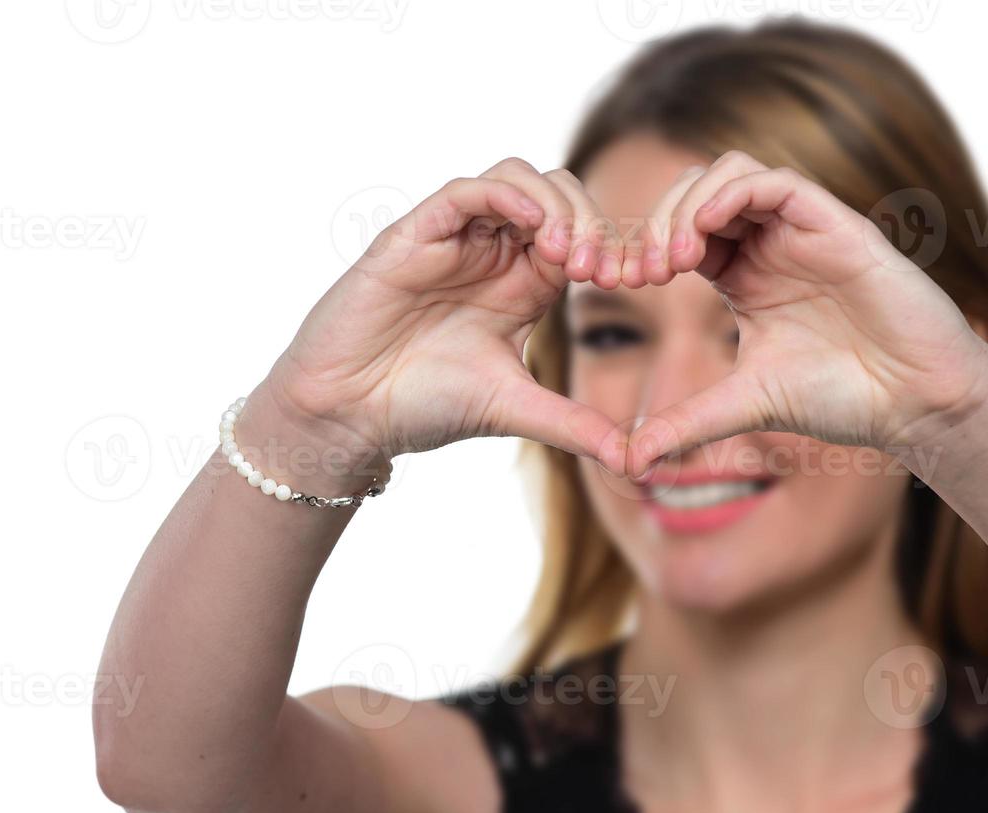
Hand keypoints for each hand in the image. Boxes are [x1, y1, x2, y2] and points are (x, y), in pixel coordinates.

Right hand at [259, 157, 628, 472]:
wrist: (350, 414)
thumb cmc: (423, 406)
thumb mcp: (515, 409)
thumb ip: (575, 425)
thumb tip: (637, 460)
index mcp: (522, 283)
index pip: (583, 234)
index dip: (614, 246)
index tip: (633, 281)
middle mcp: (492, 251)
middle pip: (560, 194)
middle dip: (593, 222)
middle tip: (602, 271)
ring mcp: (454, 237)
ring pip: (518, 178)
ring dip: (555, 205)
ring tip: (568, 254)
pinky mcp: (416, 233)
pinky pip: (467, 190)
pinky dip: (505, 194)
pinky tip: (533, 225)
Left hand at [623, 151, 987, 478]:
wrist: (916, 404)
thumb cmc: (843, 399)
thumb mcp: (744, 407)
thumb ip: (686, 425)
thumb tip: (629, 461)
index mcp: (744, 276)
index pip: (680, 232)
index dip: (642, 248)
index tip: (620, 286)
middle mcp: (770, 244)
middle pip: (694, 192)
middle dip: (656, 223)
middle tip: (642, 273)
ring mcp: (803, 230)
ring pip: (729, 173)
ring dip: (687, 205)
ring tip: (672, 259)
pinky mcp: (837, 224)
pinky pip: (776, 181)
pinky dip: (732, 194)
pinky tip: (705, 233)